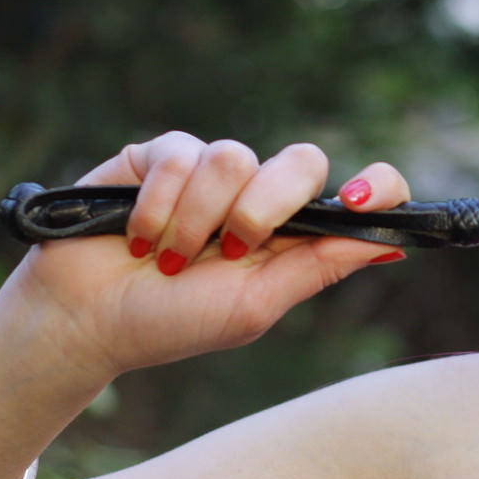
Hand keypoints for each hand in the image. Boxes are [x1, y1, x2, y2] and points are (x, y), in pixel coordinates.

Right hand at [7, 133, 407, 381]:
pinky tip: (136, 236)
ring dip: (197, 219)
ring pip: (234, 157)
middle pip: (303, 160)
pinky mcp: (158, 155)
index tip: (359, 201)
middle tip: (229, 250)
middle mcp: (259, 195)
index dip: (376, 186)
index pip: (358, 193)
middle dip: (266, 206)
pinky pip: (180, 155)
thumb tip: (392, 247)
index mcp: (293, 235)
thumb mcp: (255, 306)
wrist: (86, 322)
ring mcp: (209, 172)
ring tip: (166, 256)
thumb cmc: (172, 324)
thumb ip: (318, 268)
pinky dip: (158, 205)